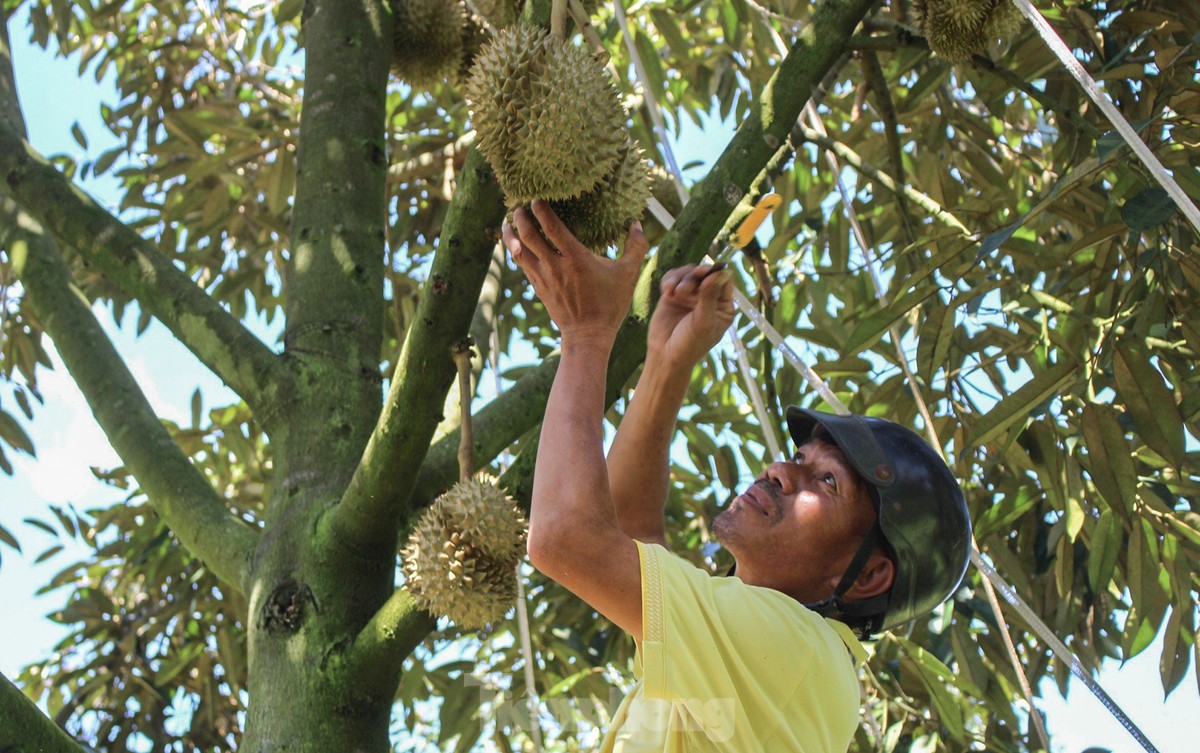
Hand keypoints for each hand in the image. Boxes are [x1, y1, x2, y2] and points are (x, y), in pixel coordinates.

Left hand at [502, 201, 648, 346]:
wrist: (588, 335)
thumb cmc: (609, 304)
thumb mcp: (628, 274)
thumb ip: (636, 246)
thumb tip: (637, 222)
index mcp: (575, 259)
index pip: (552, 228)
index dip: (541, 210)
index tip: (536, 198)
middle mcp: (554, 266)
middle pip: (529, 236)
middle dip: (521, 217)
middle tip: (520, 205)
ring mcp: (543, 278)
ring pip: (519, 251)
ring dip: (511, 234)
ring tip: (507, 221)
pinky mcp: (538, 288)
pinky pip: (522, 265)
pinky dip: (516, 251)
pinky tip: (514, 244)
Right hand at [648, 264, 734, 369]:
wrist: (664, 356)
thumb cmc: (690, 344)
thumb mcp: (703, 321)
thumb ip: (710, 296)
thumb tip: (721, 272)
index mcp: (723, 306)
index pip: (724, 281)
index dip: (716, 273)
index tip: (707, 274)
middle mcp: (708, 298)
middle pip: (705, 273)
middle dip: (696, 275)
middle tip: (691, 280)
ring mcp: (690, 296)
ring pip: (688, 273)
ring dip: (682, 278)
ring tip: (676, 292)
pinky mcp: (673, 295)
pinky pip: (673, 278)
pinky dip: (670, 280)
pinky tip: (667, 290)